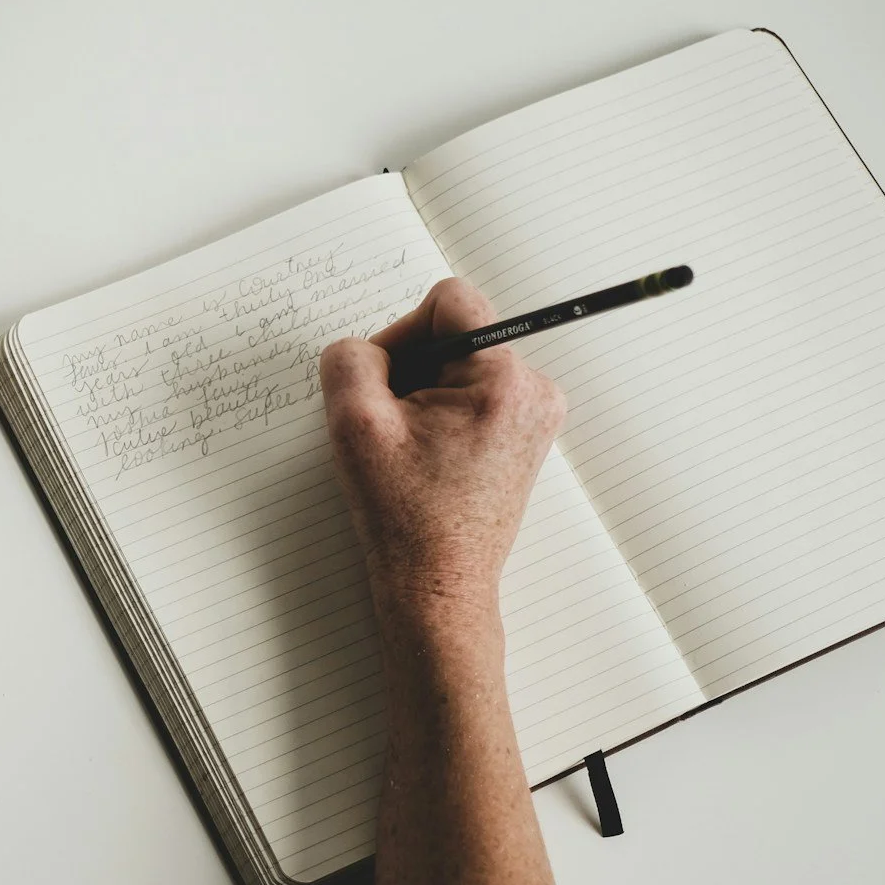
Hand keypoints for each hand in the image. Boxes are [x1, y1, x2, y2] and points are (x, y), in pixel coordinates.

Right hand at [318, 278, 565, 634]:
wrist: (438, 583)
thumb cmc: (404, 516)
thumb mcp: (353, 424)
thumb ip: (349, 359)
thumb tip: (366, 348)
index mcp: (502, 381)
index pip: (449, 302)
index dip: (402, 331)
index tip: (388, 381)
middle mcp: (533, 390)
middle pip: (454, 332)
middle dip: (412, 369)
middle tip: (393, 426)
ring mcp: (534, 414)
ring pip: (460, 364)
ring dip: (423, 394)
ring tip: (411, 446)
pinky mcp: (524, 433)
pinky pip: (473, 392)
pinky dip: (441, 413)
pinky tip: (427, 455)